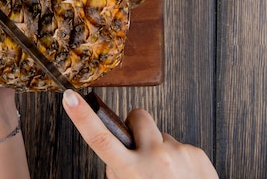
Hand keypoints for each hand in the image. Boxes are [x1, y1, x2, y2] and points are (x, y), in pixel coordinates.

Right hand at [62, 90, 217, 178]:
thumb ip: (119, 172)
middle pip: (137, 117)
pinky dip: (179, 159)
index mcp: (133, 172)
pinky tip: (182, 177)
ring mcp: (178, 153)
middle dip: (136, 127)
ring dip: (160, 150)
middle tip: (140, 149)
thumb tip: (119, 157)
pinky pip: (180, 146)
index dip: (82, 116)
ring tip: (167, 175)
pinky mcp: (197, 153)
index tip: (69, 97)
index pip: (100, 138)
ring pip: (161, 135)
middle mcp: (155, 158)